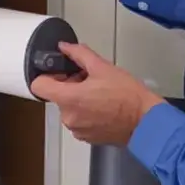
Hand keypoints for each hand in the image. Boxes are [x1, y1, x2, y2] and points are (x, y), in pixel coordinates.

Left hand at [31, 42, 165, 145]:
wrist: (146, 122)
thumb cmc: (128, 96)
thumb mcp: (103, 67)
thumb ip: (79, 54)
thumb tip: (65, 47)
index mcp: (68, 99)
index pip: (38, 86)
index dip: (48, 76)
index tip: (62, 72)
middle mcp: (68, 117)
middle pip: (57, 96)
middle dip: (70, 86)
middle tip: (91, 80)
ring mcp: (77, 129)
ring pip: (69, 109)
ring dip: (79, 100)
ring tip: (101, 94)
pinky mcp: (87, 138)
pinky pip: (79, 121)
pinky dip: (87, 113)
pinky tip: (104, 107)